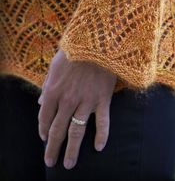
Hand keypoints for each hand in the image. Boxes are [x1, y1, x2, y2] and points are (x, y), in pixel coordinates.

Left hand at [37, 49, 116, 169]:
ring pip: (77, 131)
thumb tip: (40, 102)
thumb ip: (47, 85)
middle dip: (53, 148)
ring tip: (69, 164)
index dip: (43, 131)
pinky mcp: (102, 99)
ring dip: (72, 150)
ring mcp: (86, 101)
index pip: (44, 118)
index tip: (44, 138)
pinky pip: (102, 122)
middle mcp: (67, 100)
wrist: (96, 41)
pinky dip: (102, 136)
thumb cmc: (74, 50)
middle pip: (58, 130)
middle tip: (51, 162)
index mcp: (53, 91)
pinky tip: (99, 147)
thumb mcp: (54, 65)